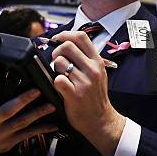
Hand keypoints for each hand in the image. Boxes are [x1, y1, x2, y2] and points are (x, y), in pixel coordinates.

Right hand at [0, 63, 57, 155]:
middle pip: (7, 110)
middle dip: (22, 100)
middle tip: (36, 91)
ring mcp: (2, 132)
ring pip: (21, 123)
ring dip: (37, 114)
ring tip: (51, 106)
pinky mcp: (12, 140)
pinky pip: (29, 134)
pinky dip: (42, 129)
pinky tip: (54, 124)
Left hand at [51, 31, 125, 155]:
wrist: (101, 120)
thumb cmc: (95, 97)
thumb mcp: (98, 73)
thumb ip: (86, 59)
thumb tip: (66, 44)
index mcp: (97, 61)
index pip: (81, 36)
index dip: (65, 35)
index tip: (58, 40)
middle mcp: (92, 69)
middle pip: (67, 46)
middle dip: (56, 51)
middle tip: (57, 61)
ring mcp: (84, 82)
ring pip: (60, 62)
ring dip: (55, 68)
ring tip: (60, 75)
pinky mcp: (74, 94)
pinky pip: (57, 79)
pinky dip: (55, 81)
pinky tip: (60, 87)